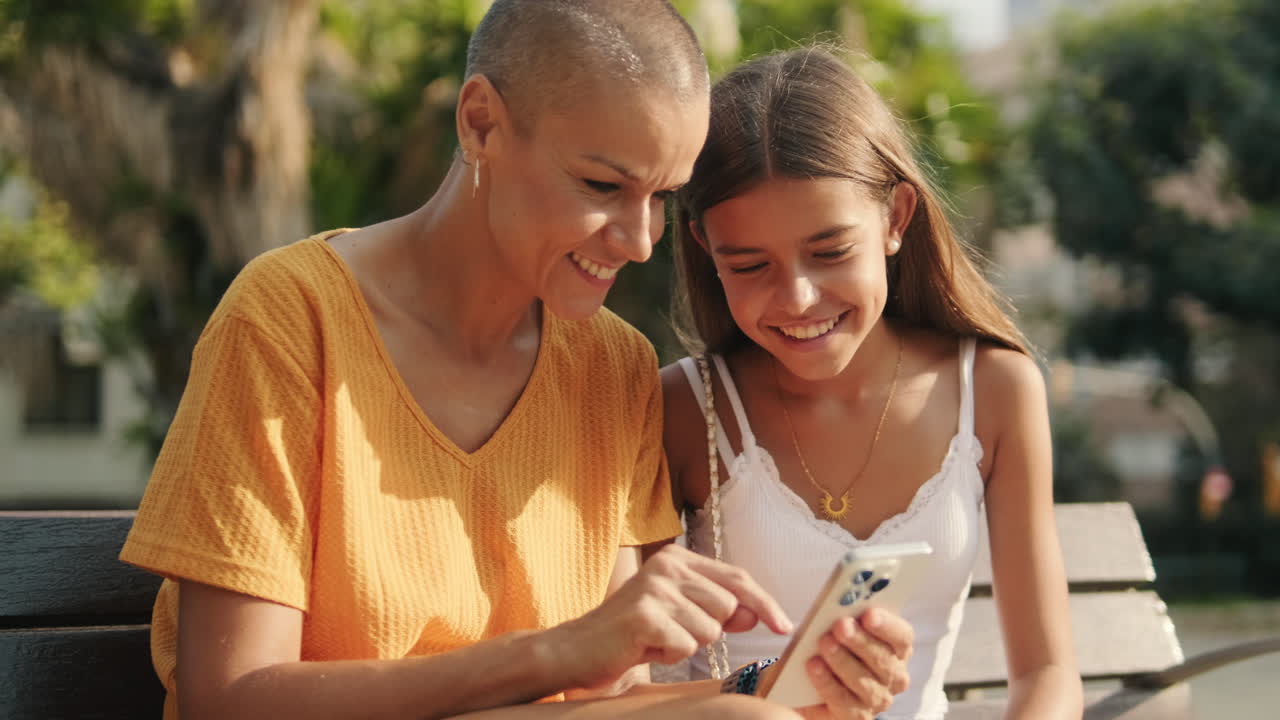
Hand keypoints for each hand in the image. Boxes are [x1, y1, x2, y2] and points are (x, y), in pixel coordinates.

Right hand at [552, 544, 792, 690]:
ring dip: (687, 644)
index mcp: (677, 559)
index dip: (765, 603)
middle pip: (728, 606)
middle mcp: (667, 566)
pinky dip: (668, 655)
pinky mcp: (644, 616)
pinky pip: (685, 646)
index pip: (737, 578)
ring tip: (656, 639)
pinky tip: (645, 647)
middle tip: (672, 631)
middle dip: (710, 629)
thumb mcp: (680, 614)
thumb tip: (756, 613)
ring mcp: (654, 589)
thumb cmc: (633, 632)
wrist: (578, 649)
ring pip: (710, 629)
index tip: (784, 626)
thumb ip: (717, 608)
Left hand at [794, 607, 912, 719]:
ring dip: (843, 660)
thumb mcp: (841, 627)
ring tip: (825, 643)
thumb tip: (841, 605)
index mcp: (897, 648)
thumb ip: (847, 616)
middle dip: (860, 641)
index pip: (903, 636)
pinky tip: (813, 665)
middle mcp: (893, 676)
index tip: (869, 613)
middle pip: (883, 659)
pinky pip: (843, 701)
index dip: (887, 625)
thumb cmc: (832, 646)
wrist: (810, 683)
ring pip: (864, 681)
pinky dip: (827, 682)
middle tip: (841, 625)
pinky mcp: (856, 716)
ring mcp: (877, 699)